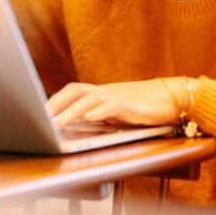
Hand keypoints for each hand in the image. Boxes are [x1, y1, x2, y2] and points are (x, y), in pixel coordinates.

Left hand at [47, 79, 184, 126]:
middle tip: (42, 118)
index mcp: (102, 93)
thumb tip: (83, 124)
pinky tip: (87, 119)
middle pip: (75, 90)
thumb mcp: (120, 113)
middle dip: (56, 103)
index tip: (41, 112)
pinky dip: (97, 112)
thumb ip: (103, 116)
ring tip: (57, 123)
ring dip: (71, 111)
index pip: (73, 91)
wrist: (175, 98)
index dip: (56, 100)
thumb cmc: (148, 107)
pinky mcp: (130, 105)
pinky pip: (110, 106)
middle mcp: (106, 91)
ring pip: (89, 98)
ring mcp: (118, 96)